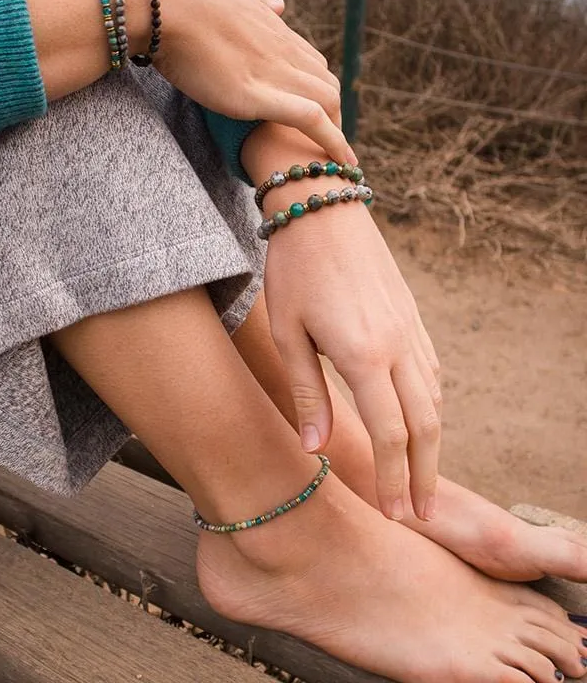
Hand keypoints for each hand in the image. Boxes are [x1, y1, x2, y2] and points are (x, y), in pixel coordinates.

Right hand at [134, 0, 354, 165]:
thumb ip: (253, 3)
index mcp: (270, 28)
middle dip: (331, 115)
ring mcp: (274, 71)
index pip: (308, 59)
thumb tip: (275, 2)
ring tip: (335, 161)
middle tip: (324, 144)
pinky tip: (343, 165)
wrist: (163, 1)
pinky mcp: (261, 94)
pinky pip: (311, 120)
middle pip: (325, 83)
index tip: (312, 112)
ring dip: (336, 131)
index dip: (313, 87)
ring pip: (328, 100)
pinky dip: (333, 142)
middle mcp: (281, 48)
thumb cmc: (178, 1)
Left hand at [244, 123, 441, 521]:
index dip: (393, 479)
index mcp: (365, 355)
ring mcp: (411, 330)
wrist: (321, 207)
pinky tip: (422, 420)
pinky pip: (433, 372)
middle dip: (424, 476)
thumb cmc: (294, 269)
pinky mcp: (412, 316)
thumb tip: (316, 448)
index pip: (390, 434)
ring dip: (433, 445)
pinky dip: (432, 407)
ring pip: (436, 400)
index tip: (397, 515)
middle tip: (422, 516)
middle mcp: (399, 347)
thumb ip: (306, 392)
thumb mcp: (288, 332)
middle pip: (426, 426)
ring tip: (422, 479)